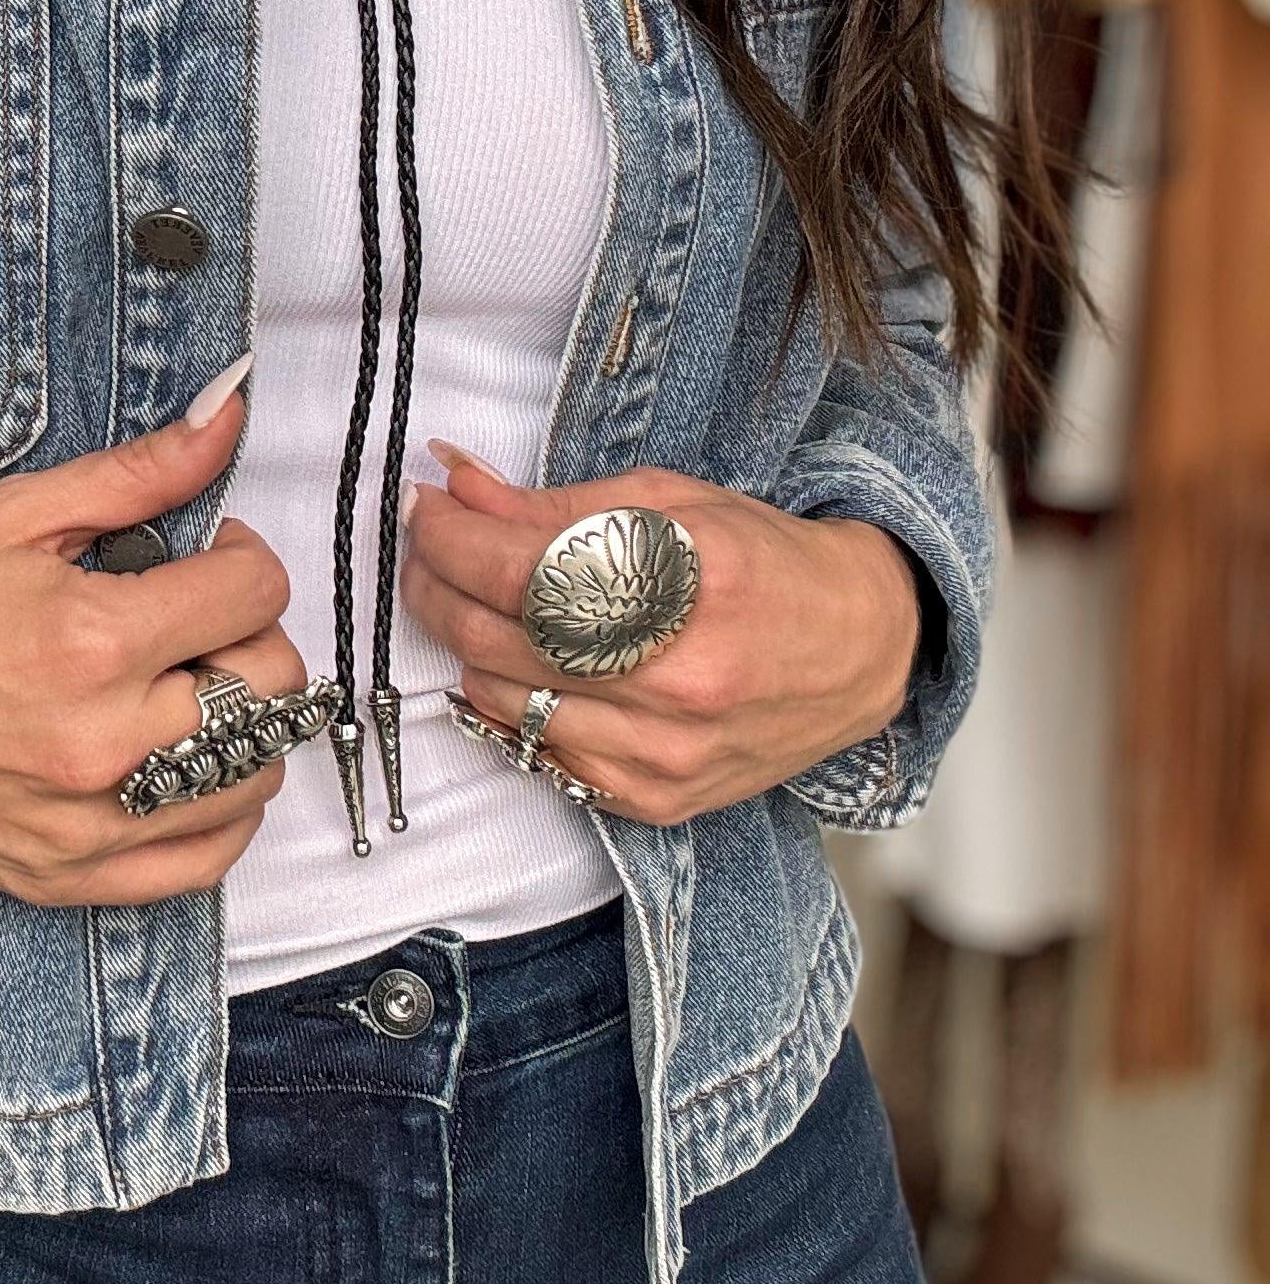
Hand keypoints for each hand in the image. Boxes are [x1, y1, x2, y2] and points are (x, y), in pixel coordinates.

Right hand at [0, 371, 307, 905]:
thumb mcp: (19, 514)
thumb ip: (138, 472)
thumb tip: (229, 413)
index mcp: (94, 640)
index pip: (255, 595)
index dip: (245, 559)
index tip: (212, 556)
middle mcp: (104, 741)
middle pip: (272, 687)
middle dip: (251, 636)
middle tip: (200, 621)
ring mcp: (89, 819)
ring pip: (254, 779)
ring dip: (247, 724)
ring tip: (190, 690)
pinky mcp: (68, 874)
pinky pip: (203, 861)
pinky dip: (223, 816)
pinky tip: (192, 768)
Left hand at [398, 448, 922, 825]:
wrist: (861, 652)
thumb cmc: (763, 564)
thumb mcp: (670, 502)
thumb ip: (553, 504)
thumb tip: (455, 485)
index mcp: (688, 584)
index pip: (523, 570)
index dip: (449, 538)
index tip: (421, 509)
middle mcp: (678, 679)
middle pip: (499, 638)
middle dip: (436, 585)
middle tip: (424, 550)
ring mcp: (665, 752)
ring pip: (504, 700)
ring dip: (464, 645)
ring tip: (470, 601)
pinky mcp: (655, 798)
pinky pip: (538, 753)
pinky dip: (511, 706)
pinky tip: (520, 665)